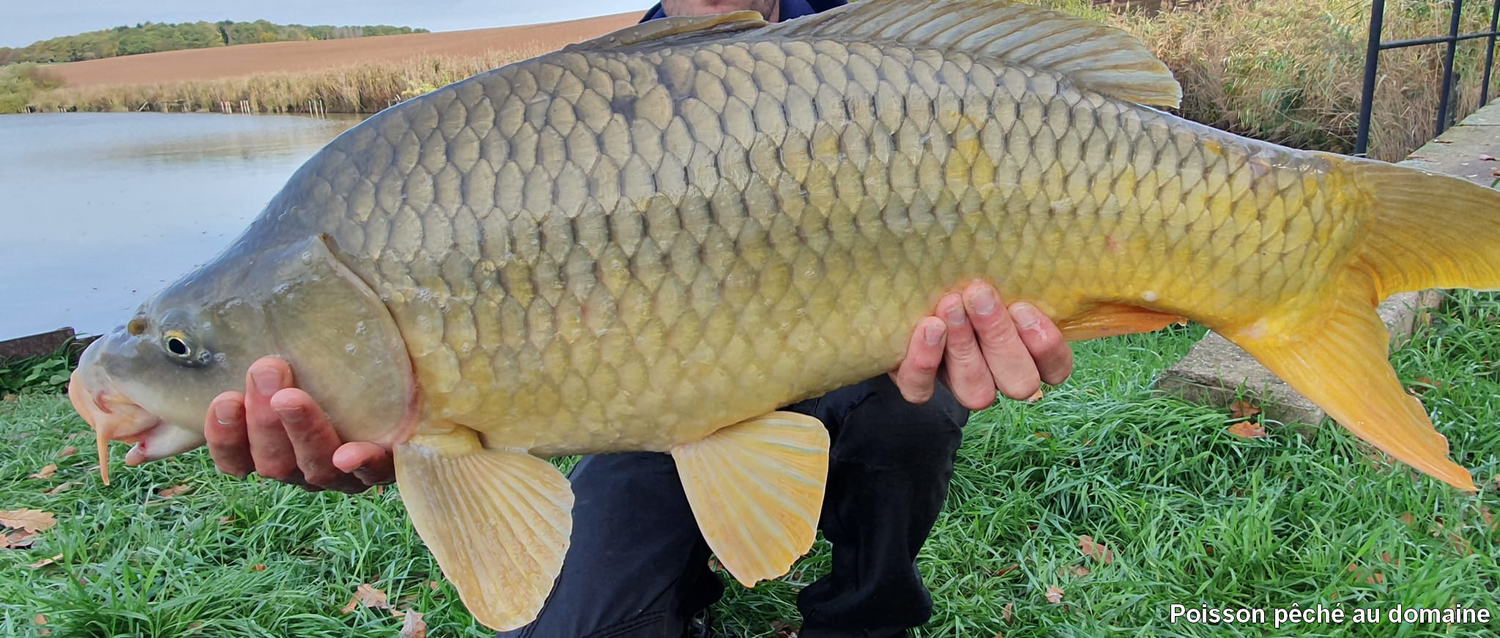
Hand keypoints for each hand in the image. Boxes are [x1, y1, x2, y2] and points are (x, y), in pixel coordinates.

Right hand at [204, 357, 393, 491]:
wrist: (411, 387)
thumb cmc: (337, 369)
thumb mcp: (300, 362)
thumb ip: (267, 354)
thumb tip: (233, 300)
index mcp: (275, 451)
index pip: (237, 458)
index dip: (224, 437)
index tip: (223, 399)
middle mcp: (305, 468)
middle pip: (275, 463)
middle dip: (264, 420)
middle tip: (265, 370)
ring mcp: (346, 474)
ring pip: (316, 468)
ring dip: (301, 431)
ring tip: (291, 397)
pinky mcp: (388, 467)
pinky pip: (373, 473)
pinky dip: (360, 463)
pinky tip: (348, 453)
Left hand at [890, 280, 1072, 409]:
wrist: (907, 281)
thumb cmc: (965, 266)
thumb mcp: (996, 262)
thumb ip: (1022, 262)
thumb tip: (1064, 226)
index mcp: (1028, 349)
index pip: (1055, 368)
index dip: (1045, 345)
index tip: (1021, 305)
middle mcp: (999, 373)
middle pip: (1019, 382)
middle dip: (1000, 338)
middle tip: (979, 294)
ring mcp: (959, 383)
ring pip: (976, 392)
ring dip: (964, 348)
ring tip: (950, 304)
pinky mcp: (919, 383)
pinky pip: (922, 390)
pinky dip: (924, 362)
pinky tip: (927, 327)